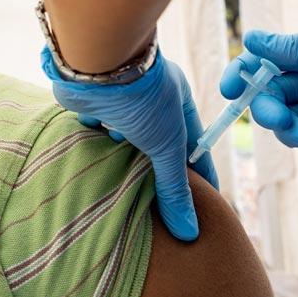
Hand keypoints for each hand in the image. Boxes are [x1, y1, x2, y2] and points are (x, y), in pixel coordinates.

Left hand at [42, 48, 218, 240]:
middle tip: (157, 204)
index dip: (198, 174)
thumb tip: (188, 233)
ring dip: (123, 155)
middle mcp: (149, 99)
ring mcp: (120, 101)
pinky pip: (96, 131)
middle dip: (155, 168)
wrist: (98, 64)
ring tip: (124, 187)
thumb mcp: (166, 146)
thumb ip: (174, 188)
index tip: (205, 202)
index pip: (192, 145)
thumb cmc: (143, 97)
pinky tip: (94, 165)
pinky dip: (96, 144)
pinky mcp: (92, 104)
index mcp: (177, 100)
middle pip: (156, 143)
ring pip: (124, 137)